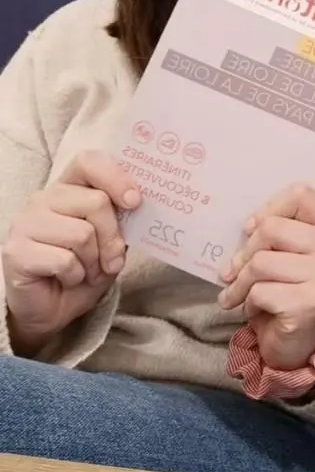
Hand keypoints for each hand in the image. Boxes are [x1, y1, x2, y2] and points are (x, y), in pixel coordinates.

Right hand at [2, 151, 140, 354]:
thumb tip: (140, 204)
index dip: (116, 177)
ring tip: (86, 270)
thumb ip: (122, 219)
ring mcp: (26, 223)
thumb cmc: (84, 268)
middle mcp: (44, 199)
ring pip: (83, 234)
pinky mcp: (16, 251)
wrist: (53, 309)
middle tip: (111, 259)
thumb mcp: (111, 240)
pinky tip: (68, 279)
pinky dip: (76, 275)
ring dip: (94, 261)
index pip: (89, 162)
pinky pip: (65, 260)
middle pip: (96, 202)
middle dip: (112, 237)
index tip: (135, 201)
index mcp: (68, 187)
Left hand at [218, 184, 314, 370]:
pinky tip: (256, 310)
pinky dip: (247, 303)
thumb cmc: (287, 292)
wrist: (298, 344)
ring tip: (240, 294)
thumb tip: (246, 227)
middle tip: (233, 272)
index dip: (269, 208)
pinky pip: (260, 291)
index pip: (301, 195)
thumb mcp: (285, 255)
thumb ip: (274, 234)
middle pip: (271, 228)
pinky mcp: (310, 302)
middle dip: (244, 254)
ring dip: (240, 283)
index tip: (250, 229)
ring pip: (261, 262)